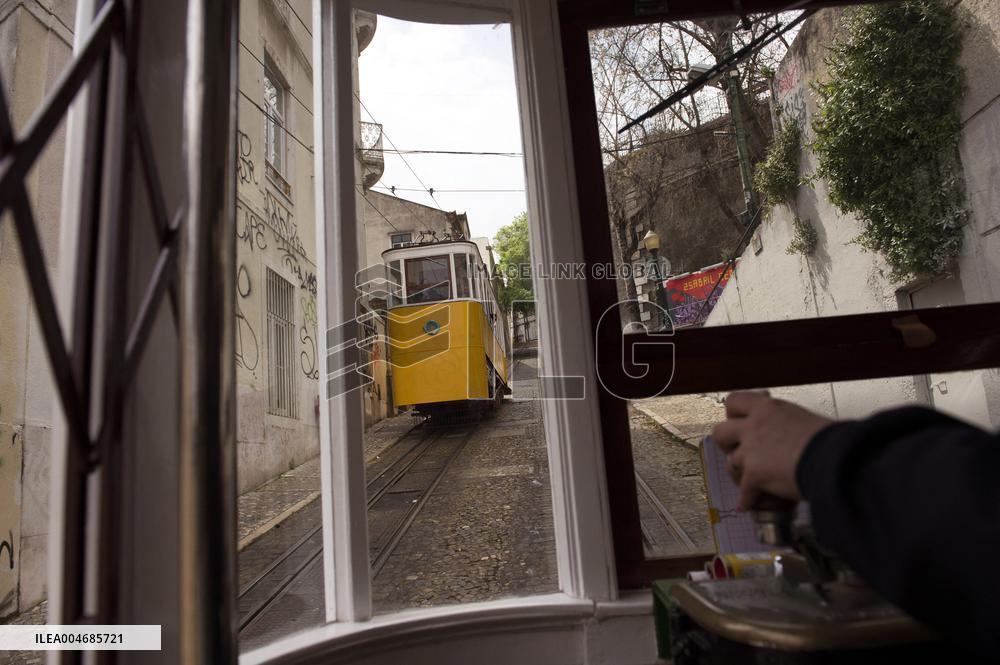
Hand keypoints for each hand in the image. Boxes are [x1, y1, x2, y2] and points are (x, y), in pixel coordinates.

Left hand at [711, 391, 832, 510]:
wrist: (836, 459)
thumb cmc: (832, 440)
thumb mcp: (805, 419)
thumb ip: (788, 424)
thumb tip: (792, 433)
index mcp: (768, 408)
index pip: (735, 401)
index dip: (733, 414)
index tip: (738, 421)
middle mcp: (755, 426)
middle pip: (720, 431)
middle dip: (725, 443)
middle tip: (735, 449)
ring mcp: (751, 450)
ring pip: (730, 462)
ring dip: (739, 472)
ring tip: (747, 479)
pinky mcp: (754, 474)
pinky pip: (744, 492)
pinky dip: (747, 500)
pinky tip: (749, 504)